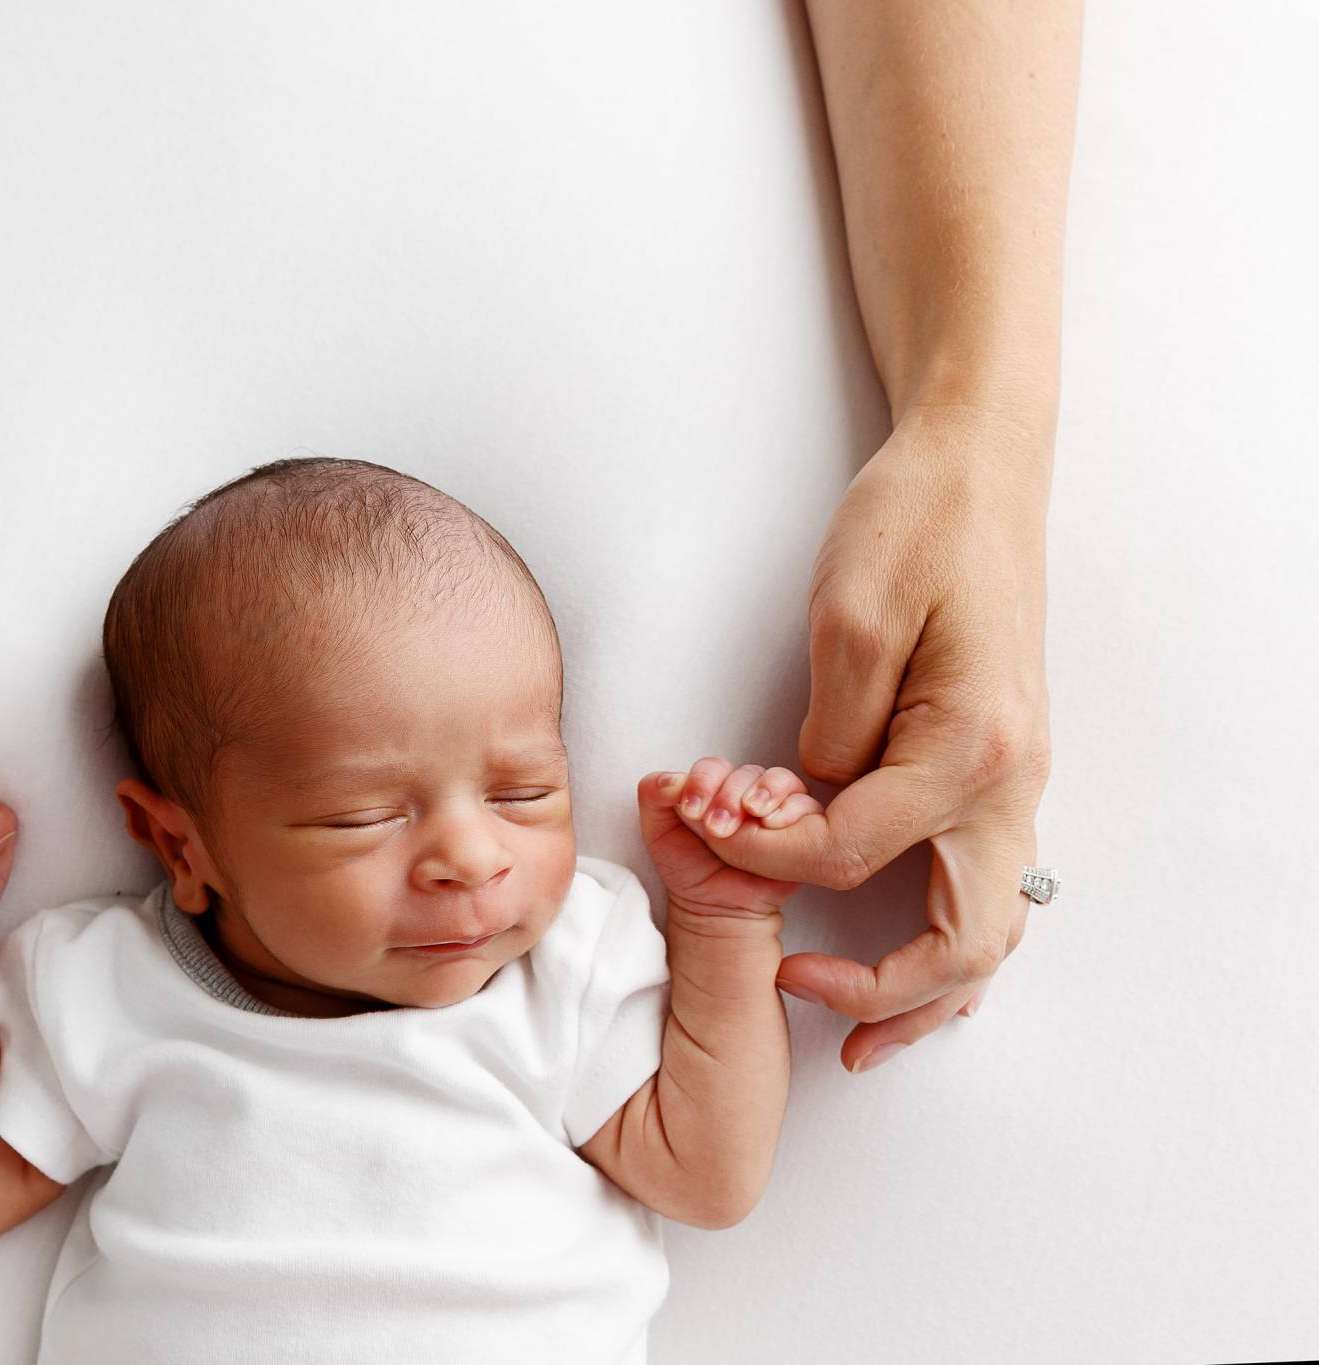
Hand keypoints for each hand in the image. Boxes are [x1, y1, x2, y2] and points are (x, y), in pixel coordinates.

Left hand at [637, 762, 821, 918]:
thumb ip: (653, 796)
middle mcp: (746, 792)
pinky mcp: (801, 828)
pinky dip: (791, 808)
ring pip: (779, 781)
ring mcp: (775, 808)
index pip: (714, 767)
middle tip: (716, 827)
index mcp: (714, 786)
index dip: (703, 780)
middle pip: (747, 772)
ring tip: (748, 819)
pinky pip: (806, 805)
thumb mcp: (657, 831)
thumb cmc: (687, 867)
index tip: (691, 810)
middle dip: (729, 794)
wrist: (715, 908)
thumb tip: (672, 778)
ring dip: (762, 795)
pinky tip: (771, 824)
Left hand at [690, 404, 1053, 1069]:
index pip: (846, 848)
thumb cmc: (916, 526)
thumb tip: (803, 805)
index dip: (759, 856)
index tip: (699, 830)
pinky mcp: (998, 768)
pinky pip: (984, 885)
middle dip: (881, 994)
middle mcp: (1008, 782)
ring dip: (928, 991)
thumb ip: (828, 733)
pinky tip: (900, 956)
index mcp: (969, 749)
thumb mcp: (853, 619)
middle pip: (959, 938)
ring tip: (860, 1038)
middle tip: (799, 1006)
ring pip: (991, 928)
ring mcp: (1014, 781)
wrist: (979, 469)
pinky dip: (945, 938)